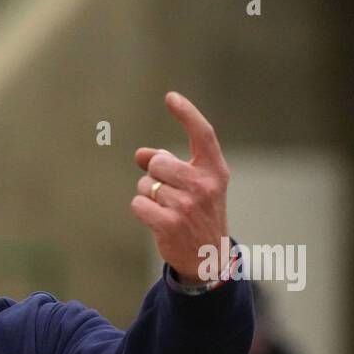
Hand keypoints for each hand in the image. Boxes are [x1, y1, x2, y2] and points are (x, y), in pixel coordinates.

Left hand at [131, 92, 229, 285]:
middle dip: (154, 175)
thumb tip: (140, 154)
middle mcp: (205, 185)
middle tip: (167, 192)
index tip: (170, 97)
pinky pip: (138, 204)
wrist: (208, 257)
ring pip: (145, 185)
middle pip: (159, 163)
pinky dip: (141, 210)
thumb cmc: (198, 214)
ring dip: (148, 196)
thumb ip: (168, 166)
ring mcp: (188, 205)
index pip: (203, 134)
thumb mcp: (193, 186)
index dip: (186, 113)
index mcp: (215, 170)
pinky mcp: (170, 224)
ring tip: (166, 210)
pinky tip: (157, 220)